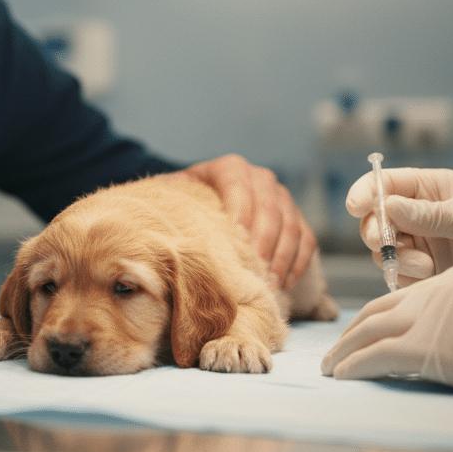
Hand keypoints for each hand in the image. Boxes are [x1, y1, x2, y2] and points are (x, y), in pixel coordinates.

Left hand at [178, 154, 315, 287]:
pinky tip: (283, 283)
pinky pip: (306, 239)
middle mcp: (260, 178)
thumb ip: (166, 196)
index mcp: (229, 168)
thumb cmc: (188, 204)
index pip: (238, 185)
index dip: (239, 212)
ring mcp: (282, 198)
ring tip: (268, 281)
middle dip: (262, 241)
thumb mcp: (175, 194)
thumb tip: (146, 210)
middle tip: (253, 269)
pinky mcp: (297, 218)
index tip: (234, 241)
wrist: (210, 205)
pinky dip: (297, 262)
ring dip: (281, 256)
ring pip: (291, 225)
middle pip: (270, 207)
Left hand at [322, 265, 452, 405]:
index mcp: (449, 284)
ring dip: (343, 352)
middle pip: (374, 313)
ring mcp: (425, 319)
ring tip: (331, 368)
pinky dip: (353, 366)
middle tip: (335, 351)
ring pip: (366, 333)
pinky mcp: (424, 346)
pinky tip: (342, 376)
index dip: (375, 316)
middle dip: (351, 333)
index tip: (361, 332)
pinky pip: (374, 356)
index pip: (399, 298)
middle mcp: (430, 295)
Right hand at [348, 167, 452, 289]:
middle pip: (375, 218)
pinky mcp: (427, 274)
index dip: (365, 192)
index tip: (358, 207)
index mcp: (433, 189)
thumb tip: (387, 205)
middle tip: (388, 243)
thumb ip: (430, 214)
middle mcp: (421, 215)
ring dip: (395, 257)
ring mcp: (423, 245)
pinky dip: (404, 276)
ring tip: (426, 266)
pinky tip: (430, 277)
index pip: (385, 183)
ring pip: (383, 249)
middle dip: (375, 230)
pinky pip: (397, 274)